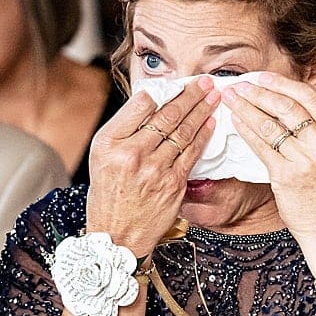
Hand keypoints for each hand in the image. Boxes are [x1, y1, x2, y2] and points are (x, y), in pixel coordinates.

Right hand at [85, 78, 218, 257]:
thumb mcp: (101, 156)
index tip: (178, 82)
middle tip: (205, 81)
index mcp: (110, 142)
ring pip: (183, 131)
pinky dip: (203, 134)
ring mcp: (154, 169)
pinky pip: (192, 152)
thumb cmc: (109, 193)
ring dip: (202, 110)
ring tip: (213, 95)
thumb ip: (124, 129)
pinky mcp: (173, 184)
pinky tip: (211, 122)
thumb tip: (152, 102)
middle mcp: (131, 154)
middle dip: (190, 94)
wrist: (117, 234)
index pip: (141, 104)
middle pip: (167, 115)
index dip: (164, 90)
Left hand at [221, 72, 315, 269]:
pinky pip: (261, 147)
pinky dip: (246, 131)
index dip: (282, 83)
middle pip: (288, 105)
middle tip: (240, 84)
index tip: (262, 77)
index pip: (310, 96)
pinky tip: (236, 122)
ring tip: (231, 98)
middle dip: (259, 92)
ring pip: (271, 124)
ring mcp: (307, 159)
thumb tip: (287, 104)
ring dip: (246, 107)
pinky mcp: (287, 176)